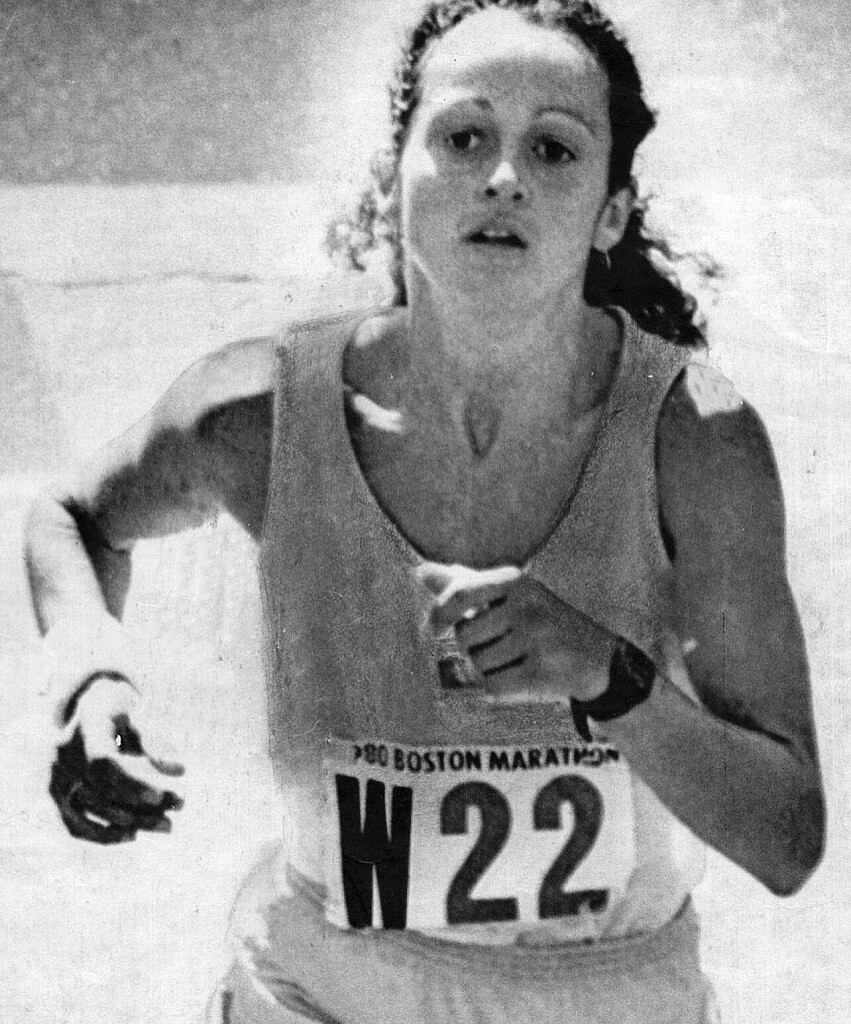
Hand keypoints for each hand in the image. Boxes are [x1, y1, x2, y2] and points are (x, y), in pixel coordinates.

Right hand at [49, 676, 184, 843]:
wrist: (89, 709)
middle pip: (101, 790)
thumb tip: (179, 771)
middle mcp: (63, 752)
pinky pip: (75, 824)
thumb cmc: (120, 712)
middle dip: (142, 804)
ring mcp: (56, 775)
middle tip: (179, 806)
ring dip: (133, 821)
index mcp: (86, 724)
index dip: (130, 783)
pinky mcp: (55, 795)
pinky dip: (103, 834)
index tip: (160, 795)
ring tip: (167, 824)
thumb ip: (156, 742)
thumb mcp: (139, 717)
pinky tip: (133, 833)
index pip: (102, 761)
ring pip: (92, 810)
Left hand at [417, 562, 615, 703]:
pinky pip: (493, 686)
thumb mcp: (509, 596)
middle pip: (465, 637)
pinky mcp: (542, 671)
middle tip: (502, 645)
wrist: (598, 659)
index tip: (434, 630)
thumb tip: (420, 571)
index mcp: (516, 581)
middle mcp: (526, 605)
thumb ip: (465, 584)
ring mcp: (536, 638)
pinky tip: (520, 677)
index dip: (439, 614)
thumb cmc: (541, 623)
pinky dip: (498, 688)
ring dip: (488, 668)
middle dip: (474, 648)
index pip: (461, 593)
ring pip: (478, 664)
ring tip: (517, 659)